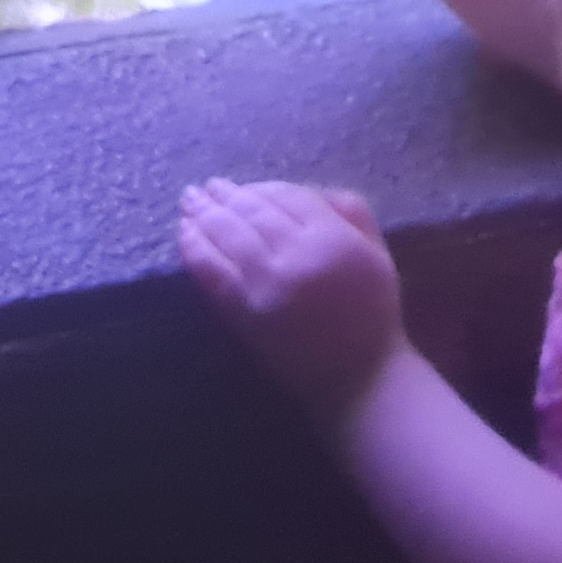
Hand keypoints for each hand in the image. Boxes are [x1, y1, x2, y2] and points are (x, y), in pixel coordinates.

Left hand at [178, 178, 405, 421]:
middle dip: (224, 196)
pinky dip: (195, 249)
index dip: (260, 188)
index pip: (287, 198)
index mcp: (333, 238)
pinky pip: (213, 272)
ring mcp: (266, 284)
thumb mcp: (377, 251)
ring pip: (227, 236)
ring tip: (189, 202)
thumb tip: (304, 190)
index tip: (242, 185)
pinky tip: (184, 234)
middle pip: (251, 212)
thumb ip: (349, 212)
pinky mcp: (244, 312)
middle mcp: (296, 256)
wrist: (359, 377)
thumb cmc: (371, 312)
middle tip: (204, 187)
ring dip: (203, 215)